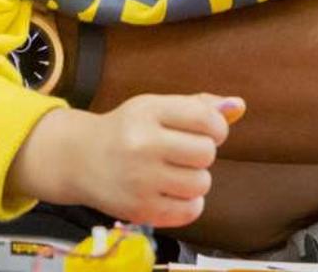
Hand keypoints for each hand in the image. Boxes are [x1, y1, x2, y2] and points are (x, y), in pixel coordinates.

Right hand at [10, 94, 240, 227]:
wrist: (78, 159)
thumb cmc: (125, 130)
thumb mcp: (155, 107)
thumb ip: (198, 106)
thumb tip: (239, 106)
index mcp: (147, 111)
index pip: (207, 119)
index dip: (215, 127)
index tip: (203, 130)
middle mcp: (142, 144)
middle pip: (206, 153)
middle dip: (201, 153)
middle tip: (181, 153)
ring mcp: (140, 180)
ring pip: (201, 183)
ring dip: (194, 179)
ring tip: (173, 172)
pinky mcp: (140, 209)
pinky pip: (191, 210)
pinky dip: (188, 203)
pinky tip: (171, 191)